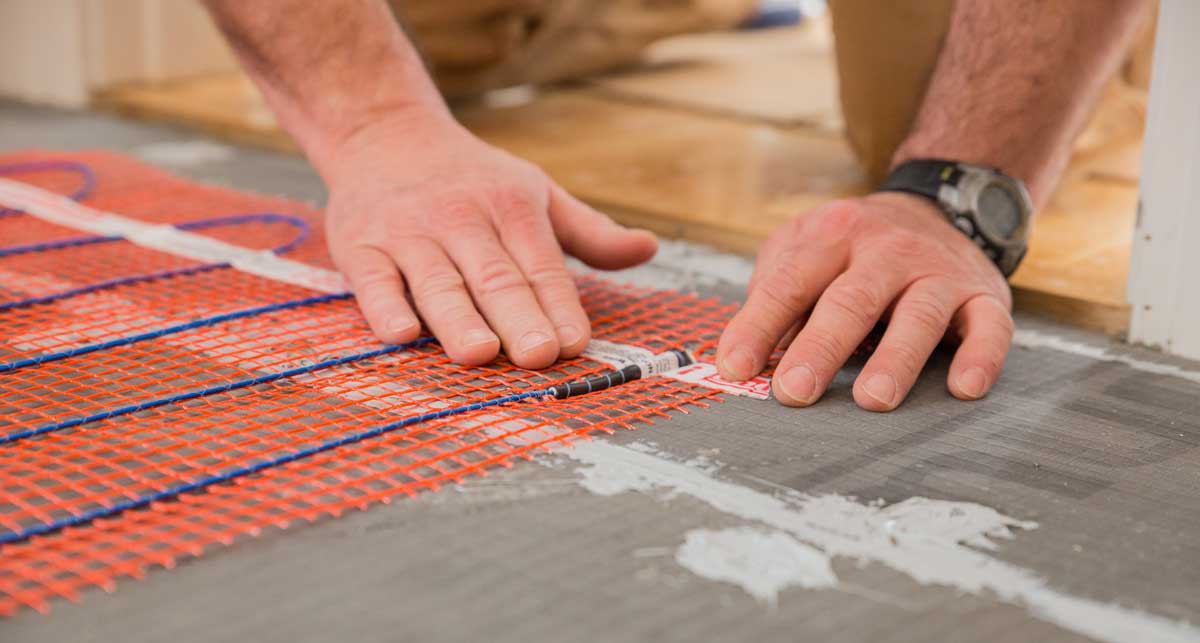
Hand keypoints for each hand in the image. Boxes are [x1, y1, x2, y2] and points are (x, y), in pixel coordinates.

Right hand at [323, 114, 657, 368]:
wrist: (382, 134)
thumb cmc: (472, 180)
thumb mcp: (536, 193)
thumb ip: (589, 232)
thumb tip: (648, 249)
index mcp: (511, 207)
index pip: (540, 265)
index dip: (558, 305)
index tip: (575, 344)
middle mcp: (461, 219)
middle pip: (494, 277)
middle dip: (517, 317)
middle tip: (538, 357)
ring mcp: (408, 234)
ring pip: (437, 282)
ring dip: (458, 319)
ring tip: (479, 354)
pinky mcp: (359, 247)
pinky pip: (373, 281)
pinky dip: (384, 307)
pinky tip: (401, 334)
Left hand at [716, 192, 1014, 410]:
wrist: (939, 204)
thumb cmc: (854, 246)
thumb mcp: (804, 246)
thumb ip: (774, 290)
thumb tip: (746, 353)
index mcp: (832, 237)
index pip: (789, 285)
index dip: (759, 326)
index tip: (735, 368)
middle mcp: (886, 250)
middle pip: (850, 302)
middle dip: (820, 348)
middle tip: (794, 392)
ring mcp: (937, 272)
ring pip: (919, 316)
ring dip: (895, 359)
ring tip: (872, 399)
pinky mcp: (983, 294)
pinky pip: (989, 327)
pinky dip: (981, 357)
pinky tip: (964, 387)